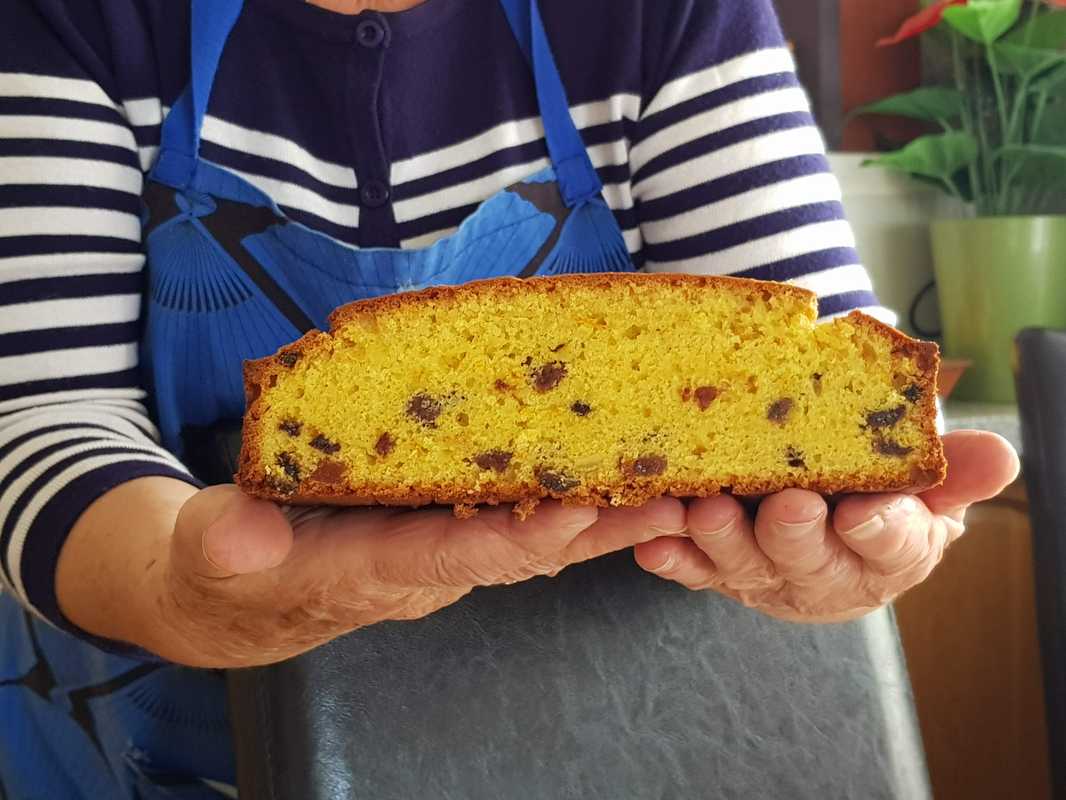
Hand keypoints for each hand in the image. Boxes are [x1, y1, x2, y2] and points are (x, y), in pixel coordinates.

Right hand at [145, 487, 685, 667]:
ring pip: (538, 534)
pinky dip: (582, 501)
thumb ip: (226, 545)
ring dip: (610, 517)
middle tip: (672, 501)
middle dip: (596, 530)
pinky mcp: (452, 526)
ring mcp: (446, 547)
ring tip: (683, 488)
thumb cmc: (228, 566)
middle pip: (522, 551)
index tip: (574, 513)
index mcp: (372, 569)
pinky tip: (631, 477)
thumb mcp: (211, 554)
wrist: (247, 589)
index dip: (511, 538)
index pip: (450, 556)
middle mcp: (427, 564)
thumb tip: (242, 538)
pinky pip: (526, 515)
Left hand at [633, 430, 1019, 622]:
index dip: (881, 531)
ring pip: (743, 564)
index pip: (893, 546)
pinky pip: (692, 568)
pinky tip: (652, 541)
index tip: (866, 512)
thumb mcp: (924, 479)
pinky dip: (672, 557)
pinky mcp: (716, 568)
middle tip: (786, 506)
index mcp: (888, 551)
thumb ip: (953, 471)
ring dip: (722, 540)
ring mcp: (766, 572)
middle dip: (796, 535)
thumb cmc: (879, 490)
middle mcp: (825, 571)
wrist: (827, 513)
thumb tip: (1000, 456)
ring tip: (705, 512)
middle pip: (811, 561)